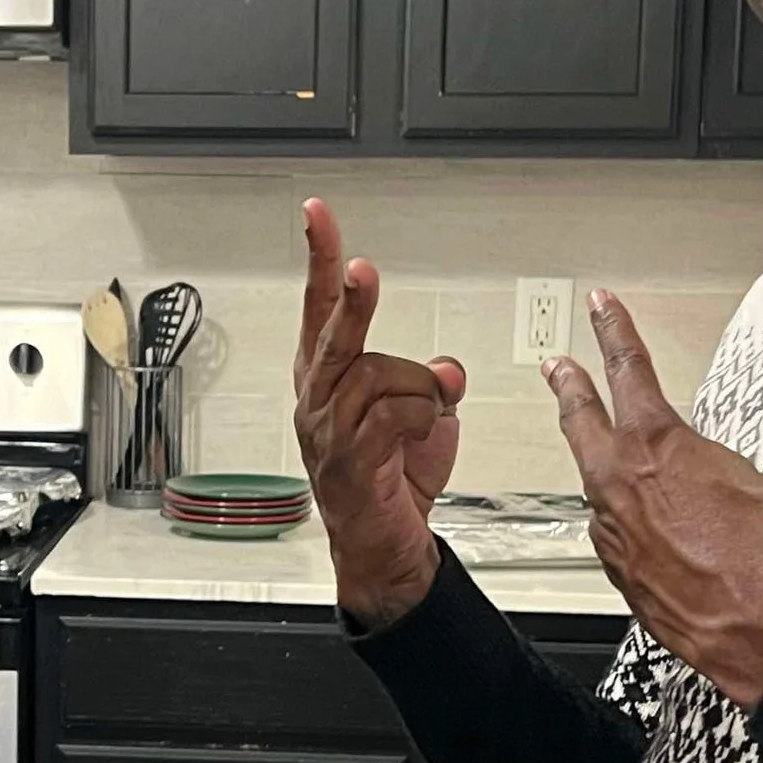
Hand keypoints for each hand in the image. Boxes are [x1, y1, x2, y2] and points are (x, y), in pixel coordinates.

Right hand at [293, 198, 464, 629]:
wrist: (383, 546)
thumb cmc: (393, 477)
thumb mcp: (424, 412)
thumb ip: (431, 378)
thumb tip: (445, 368)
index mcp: (328, 376)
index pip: (320, 305)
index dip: (320, 259)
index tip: (317, 216)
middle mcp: (319, 397)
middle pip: (336, 333)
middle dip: (354, 300)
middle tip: (362, 268)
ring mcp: (330, 429)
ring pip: (385, 375)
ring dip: (422, 391)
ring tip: (424, 418)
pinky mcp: (350, 459)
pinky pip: (399, 413)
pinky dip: (425, 420)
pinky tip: (418, 441)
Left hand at [544, 292, 762, 707]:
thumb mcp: (752, 479)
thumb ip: (711, 462)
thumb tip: (702, 469)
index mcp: (655, 443)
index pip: (627, 368)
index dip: (613, 330)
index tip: (601, 307)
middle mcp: (619, 483)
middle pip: (581, 417)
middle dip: (569, 384)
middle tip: (558, 366)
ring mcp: (612, 531)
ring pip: (597, 484)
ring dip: (602, 465)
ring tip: (608, 454)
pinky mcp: (619, 573)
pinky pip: (615, 534)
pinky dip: (627, 523)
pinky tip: (648, 528)